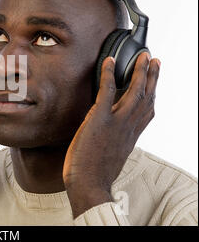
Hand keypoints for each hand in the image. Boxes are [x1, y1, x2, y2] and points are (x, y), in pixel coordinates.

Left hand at [63, 52, 160, 217]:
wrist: (88, 185)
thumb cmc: (93, 175)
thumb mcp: (109, 156)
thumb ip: (113, 142)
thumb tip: (108, 136)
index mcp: (130, 136)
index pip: (146, 112)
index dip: (152, 95)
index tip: (154, 84)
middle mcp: (128, 127)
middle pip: (146, 97)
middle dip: (151, 77)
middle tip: (154, 61)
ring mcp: (116, 122)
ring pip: (135, 91)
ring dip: (140, 71)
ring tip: (143, 56)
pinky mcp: (100, 118)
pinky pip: (107, 91)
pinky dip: (108, 74)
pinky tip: (109, 62)